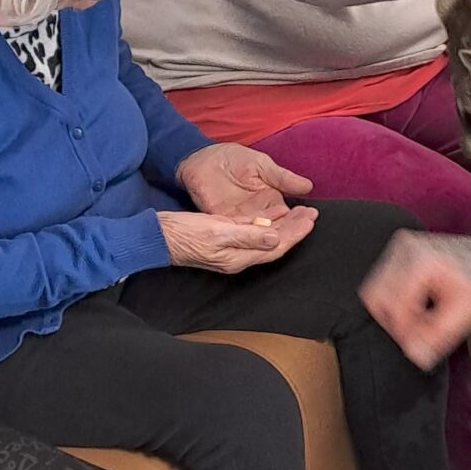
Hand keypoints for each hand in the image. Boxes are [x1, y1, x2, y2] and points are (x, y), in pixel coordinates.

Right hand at [160, 206, 316, 274]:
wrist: (159, 236)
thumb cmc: (184, 234)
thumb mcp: (217, 231)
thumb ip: (247, 235)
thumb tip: (276, 238)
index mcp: (239, 257)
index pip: (276, 246)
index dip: (295, 233)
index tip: (311, 218)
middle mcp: (239, 256)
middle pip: (274, 243)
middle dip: (295, 229)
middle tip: (312, 213)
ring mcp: (232, 249)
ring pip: (266, 238)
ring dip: (284, 226)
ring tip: (300, 213)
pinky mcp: (224, 239)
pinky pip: (253, 233)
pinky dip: (267, 223)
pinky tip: (274, 215)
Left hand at [176, 142, 313, 223]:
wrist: (201, 159)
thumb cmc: (233, 158)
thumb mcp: (262, 165)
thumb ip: (282, 177)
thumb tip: (308, 186)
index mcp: (270, 200)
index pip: (289, 215)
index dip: (299, 216)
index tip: (311, 216)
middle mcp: (259, 213)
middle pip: (277, 226)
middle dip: (291, 227)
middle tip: (305, 225)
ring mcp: (242, 219)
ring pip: (260, 232)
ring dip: (272, 233)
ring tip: (285, 232)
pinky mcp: (225, 222)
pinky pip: (239, 231)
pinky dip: (249, 233)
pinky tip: (260, 234)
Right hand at [359, 224, 470, 367]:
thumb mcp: (464, 314)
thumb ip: (436, 337)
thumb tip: (414, 356)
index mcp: (421, 262)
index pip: (394, 307)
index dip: (403, 332)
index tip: (417, 346)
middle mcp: (404, 250)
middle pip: (375, 296)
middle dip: (392, 322)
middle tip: (414, 335)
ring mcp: (400, 247)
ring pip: (375, 290)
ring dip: (392, 312)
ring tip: (418, 321)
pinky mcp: (399, 251)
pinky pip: (382, 282)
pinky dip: (394, 300)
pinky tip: (416, 307)